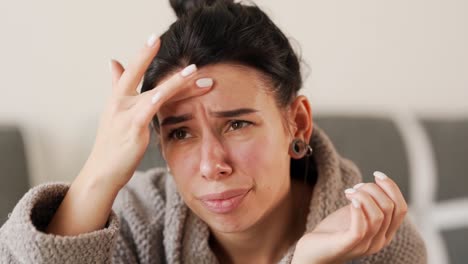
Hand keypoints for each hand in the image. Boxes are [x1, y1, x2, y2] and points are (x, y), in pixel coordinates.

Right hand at [83, 34, 212, 190]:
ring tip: (194, 71)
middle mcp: (119, 103)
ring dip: (177, 81)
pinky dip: (159, 99)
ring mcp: (125, 115)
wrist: (102, 173)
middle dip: (150, 57)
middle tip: (165, 41)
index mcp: (117, 99)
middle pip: (141, 76)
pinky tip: (169, 91)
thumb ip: (117, 86)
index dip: (142, 54)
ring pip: (155, 92)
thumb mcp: (114, 113)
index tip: (155, 38)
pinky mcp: (132, 129)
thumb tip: (113, 61)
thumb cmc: (112, 145)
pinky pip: (149, 111)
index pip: (131, 71)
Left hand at [291, 171, 407, 263]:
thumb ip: (368, 204)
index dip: (392, 187)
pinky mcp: (347, 246)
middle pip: (390, 208)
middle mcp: (379, 241)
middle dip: (373, 189)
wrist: (313, 252)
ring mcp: (364, 245)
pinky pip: (361, 229)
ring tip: (349, 192)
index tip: (376, 174)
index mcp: (384, 233)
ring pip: (378, 216)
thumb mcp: (355, 214)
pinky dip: (358, 210)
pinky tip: (350, 199)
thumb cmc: (333, 232)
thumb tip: (376, 184)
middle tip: (354, 187)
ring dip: (363, 196)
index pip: (401, 208)